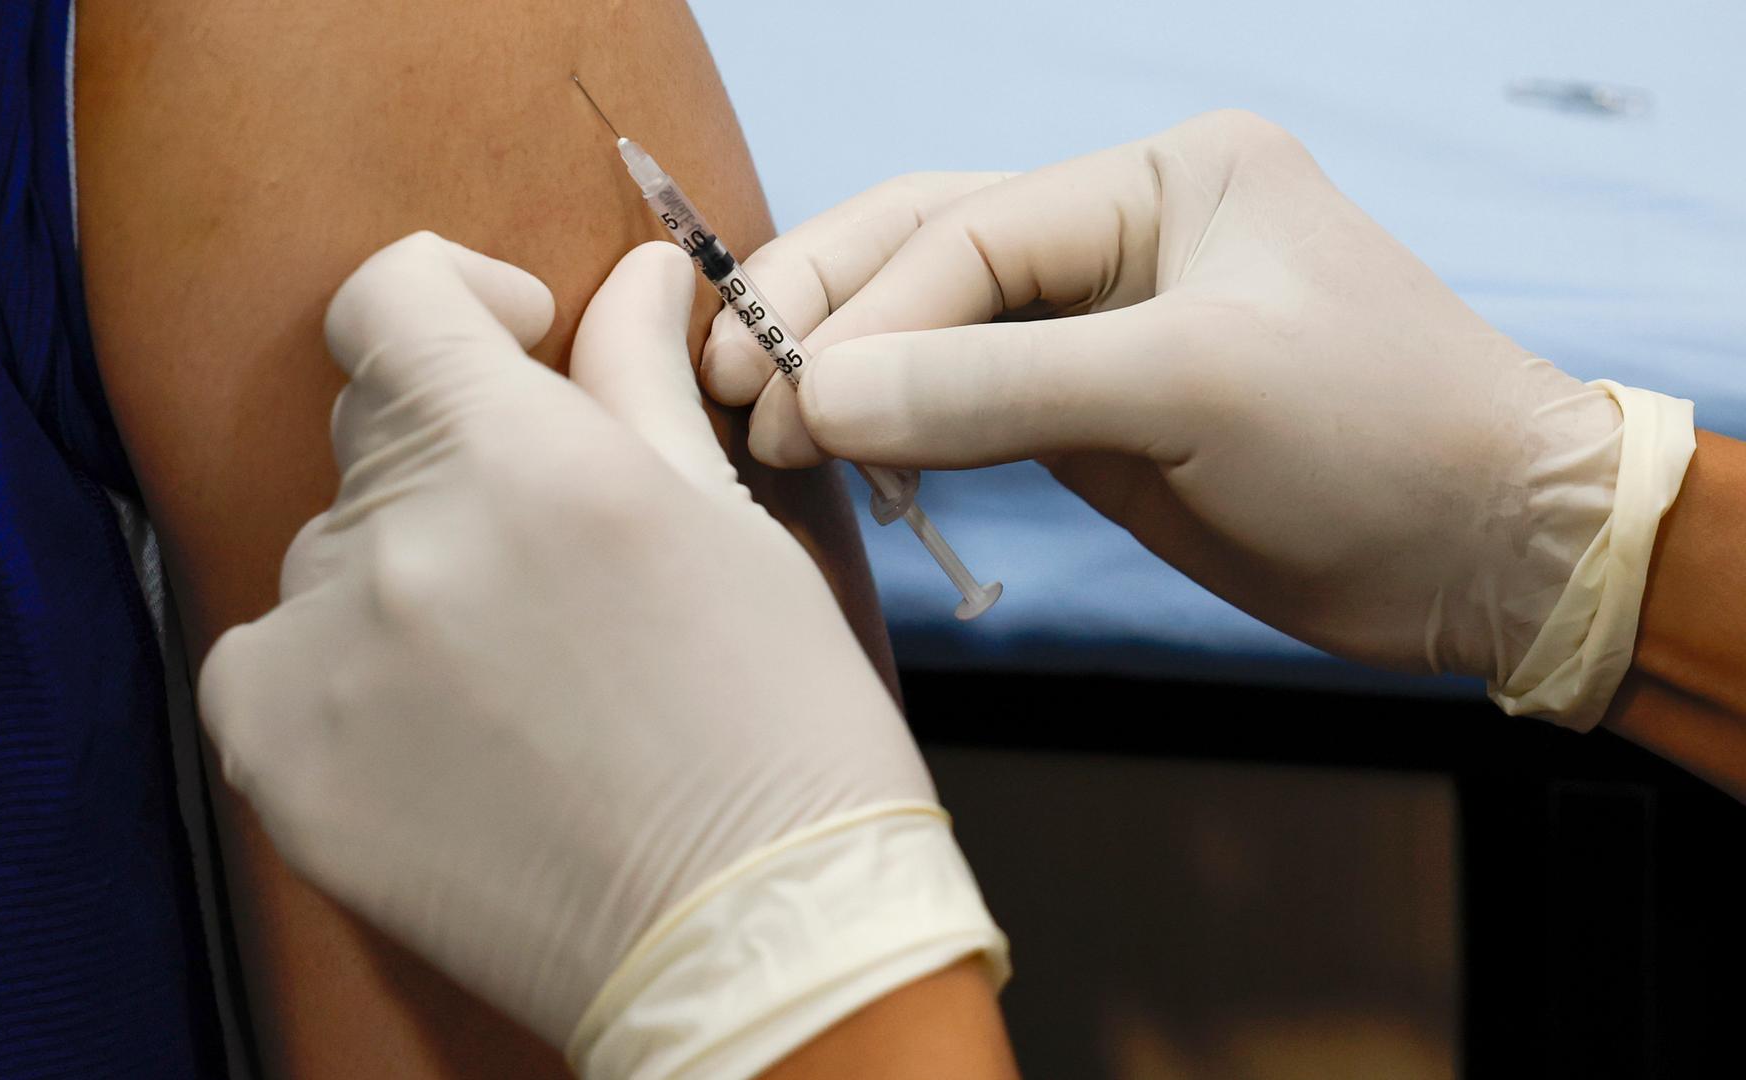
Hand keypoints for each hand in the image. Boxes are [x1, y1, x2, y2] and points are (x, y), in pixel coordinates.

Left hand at [197, 234, 1004, 1075]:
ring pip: (326, 557)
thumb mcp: (725, 528)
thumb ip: (639, 385)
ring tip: (509, 679)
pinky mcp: (279, 761)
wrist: (746, 934)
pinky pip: (262, 661)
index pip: (391, 298)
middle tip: (549, 559)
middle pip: (370, 432)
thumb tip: (635, 277)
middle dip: (452, 460)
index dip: (450, 296)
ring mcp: (324, 659)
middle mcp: (402, 543)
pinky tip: (432, 734)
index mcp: (525, 459)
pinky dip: (329, 676)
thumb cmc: (775, 729)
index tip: (506, 341)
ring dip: (400, 580)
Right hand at [703, 111, 1693, 727]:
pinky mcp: (1101, 416)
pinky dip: (901, 427)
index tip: (780, 394)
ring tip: (755, 425)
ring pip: (940, 329)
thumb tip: (817, 397)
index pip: (968, 233)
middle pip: (931, 253)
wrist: (1488, 552)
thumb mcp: (1188, 390)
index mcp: (1160, 178)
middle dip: (827, 315)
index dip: (864, 312)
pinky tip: (838, 450)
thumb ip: (998, 388)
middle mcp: (1124, 235)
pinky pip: (973, 405)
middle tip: (727, 388)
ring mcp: (1107, 327)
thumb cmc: (1373, 439)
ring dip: (851, 373)